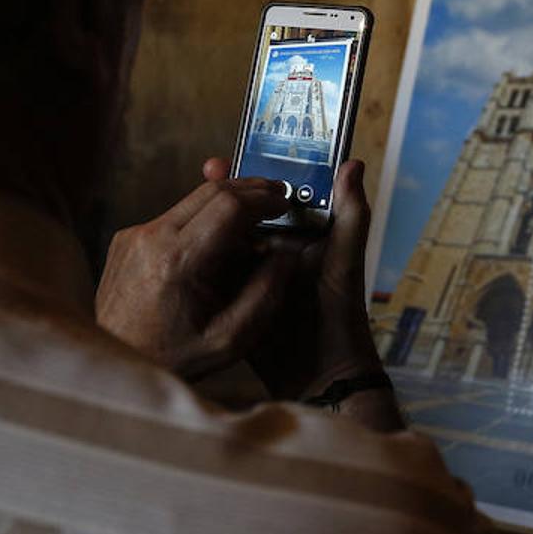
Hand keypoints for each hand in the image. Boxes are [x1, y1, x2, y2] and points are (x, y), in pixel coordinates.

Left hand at [95, 176, 294, 379]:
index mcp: (177, 262)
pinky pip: (173, 217)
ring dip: (226, 204)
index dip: (263, 198)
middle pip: (210, 191)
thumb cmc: (170, 358)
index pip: (229, 205)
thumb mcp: (230, 339)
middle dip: (250, 189)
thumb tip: (287, 254)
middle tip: (276, 197)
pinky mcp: (127, 239)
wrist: (116, 365)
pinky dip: (201, 221)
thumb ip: (266, 293)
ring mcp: (135, 235)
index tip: (284, 203)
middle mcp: (151, 239)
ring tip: (251, 226)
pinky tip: (216, 246)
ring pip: (191, 200)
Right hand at [200, 157, 383, 402]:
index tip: (232, 158)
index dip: (254, 177)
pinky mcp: (235, 300)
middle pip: (244, 214)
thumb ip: (351, 213)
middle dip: (225, 193)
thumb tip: (353, 163)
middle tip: (208, 169)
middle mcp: (275, 251)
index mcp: (300, 236)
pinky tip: (178, 245)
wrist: (320, 375)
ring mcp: (252, 276)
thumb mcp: (344, 260)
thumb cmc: (339, 315)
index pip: (273, 198)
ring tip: (187, 202)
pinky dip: (200, 260)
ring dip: (207, 223)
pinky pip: (215, 274)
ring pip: (225, 240)